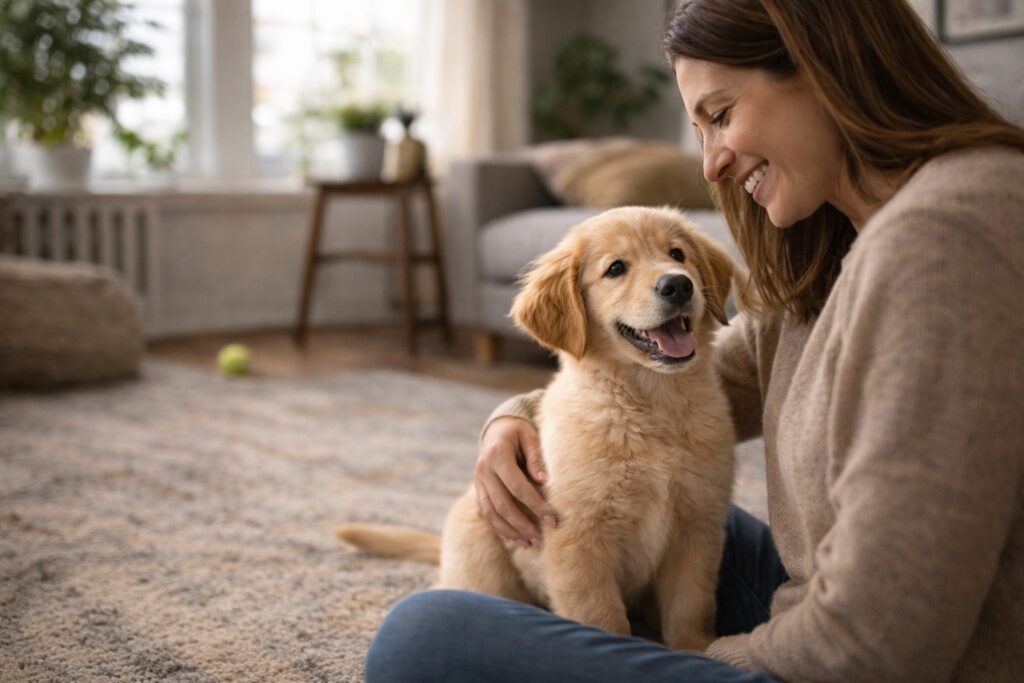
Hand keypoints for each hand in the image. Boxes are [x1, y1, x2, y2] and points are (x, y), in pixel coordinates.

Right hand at [475, 417, 557, 548]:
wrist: (497, 429)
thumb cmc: (518, 432)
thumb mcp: (530, 436)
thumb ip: (536, 457)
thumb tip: (543, 481)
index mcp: (497, 455)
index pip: (516, 486)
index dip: (534, 504)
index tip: (551, 519)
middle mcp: (483, 470)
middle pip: (502, 504)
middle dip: (522, 524)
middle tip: (541, 538)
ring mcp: (478, 481)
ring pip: (490, 513)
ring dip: (509, 531)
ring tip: (530, 543)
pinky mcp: (477, 489)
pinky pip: (484, 513)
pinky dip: (498, 528)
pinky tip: (514, 538)